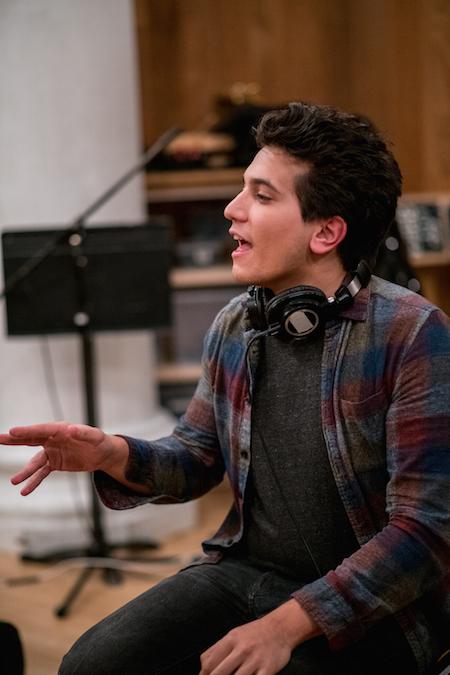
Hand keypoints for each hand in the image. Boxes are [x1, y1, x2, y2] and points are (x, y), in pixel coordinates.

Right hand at [0, 422, 127, 494]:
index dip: (27, 431)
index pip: (41, 429)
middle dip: (14, 440)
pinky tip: (24, 491)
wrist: (103, 454)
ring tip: (14, 481)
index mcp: (60, 429)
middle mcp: (53, 439)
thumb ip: (83, 432)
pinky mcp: (55, 463)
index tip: (12, 431)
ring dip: (25, 472)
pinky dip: (33, 482)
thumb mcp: (95, 436)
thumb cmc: (100, 441)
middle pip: (30, 440)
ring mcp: (52, 452)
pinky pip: (42, 473)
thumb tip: (71, 429)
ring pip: (35, 462)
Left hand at [199, 599, 319, 674]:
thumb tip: (202, 670)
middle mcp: (241, 649)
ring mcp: (255, 660)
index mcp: (230, 640)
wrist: (281, 628)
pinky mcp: (268, 669)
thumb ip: (217, 650)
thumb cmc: (253, 634)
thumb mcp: (233, 635)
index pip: (209, 664)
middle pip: (219, 674)